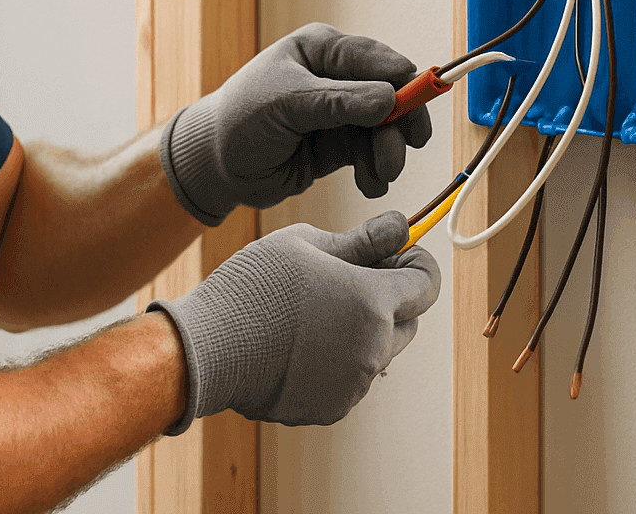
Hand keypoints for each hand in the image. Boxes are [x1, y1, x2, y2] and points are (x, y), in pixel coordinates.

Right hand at [149, 211, 439, 430]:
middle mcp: (374, 349)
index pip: (427, 283)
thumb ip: (362, 239)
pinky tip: (297, 343)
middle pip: (408, 321)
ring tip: (312, 312)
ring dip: (361, 330)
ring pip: (378, 351)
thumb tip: (399, 226)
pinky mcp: (333, 408)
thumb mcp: (307, 245)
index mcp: (373, 302)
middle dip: (390, 298)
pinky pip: (350, 377)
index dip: (415, 262)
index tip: (394, 254)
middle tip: (347, 278)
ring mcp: (355, 384)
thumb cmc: (254, 287)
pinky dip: (337, 360)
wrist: (208, 349)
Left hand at [159, 22, 432, 224]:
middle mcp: (337, 77)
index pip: (378, 60)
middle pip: (392, 96)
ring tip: (380, 176)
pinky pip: (371, 155)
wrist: (215, 165)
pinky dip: (376, 171)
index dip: (405, 82)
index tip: (417, 108)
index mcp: (323, 50)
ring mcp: (341, 112)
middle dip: (400, 125)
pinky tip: (370, 185)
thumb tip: (390, 98)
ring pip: (385, 130)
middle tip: (403, 153)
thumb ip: (338, 102)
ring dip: (389, 154)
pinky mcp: (339, 144)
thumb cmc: (241, 119)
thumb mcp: (286, 104)